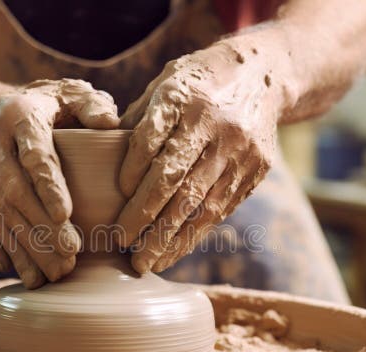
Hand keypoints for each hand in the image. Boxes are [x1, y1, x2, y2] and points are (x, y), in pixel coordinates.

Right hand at [0, 79, 119, 287]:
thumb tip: (111, 124)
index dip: (48, 185)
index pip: (34, 154)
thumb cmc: (44, 105)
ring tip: (51, 275)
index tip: (65, 215)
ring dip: (24, 247)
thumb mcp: (68, 94)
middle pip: (15, 191)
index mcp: (19, 116)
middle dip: (42, 228)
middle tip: (70, 256)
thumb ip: (92, 106)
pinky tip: (17, 270)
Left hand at [117, 39, 289, 272]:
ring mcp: (239, 150)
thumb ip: (138, 121)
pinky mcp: (256, 170)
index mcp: (183, 96)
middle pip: (174, 178)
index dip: (131, 172)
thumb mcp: (165, 84)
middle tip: (121, 243)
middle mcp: (214, 124)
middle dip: (145, 216)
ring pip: (199, 202)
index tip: (116, 196)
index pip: (150, 141)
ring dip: (168, 238)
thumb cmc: (198, 83)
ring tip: (144, 262)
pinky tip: (172, 252)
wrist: (265, 75)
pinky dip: (193, 235)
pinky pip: (220, 210)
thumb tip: (100, 161)